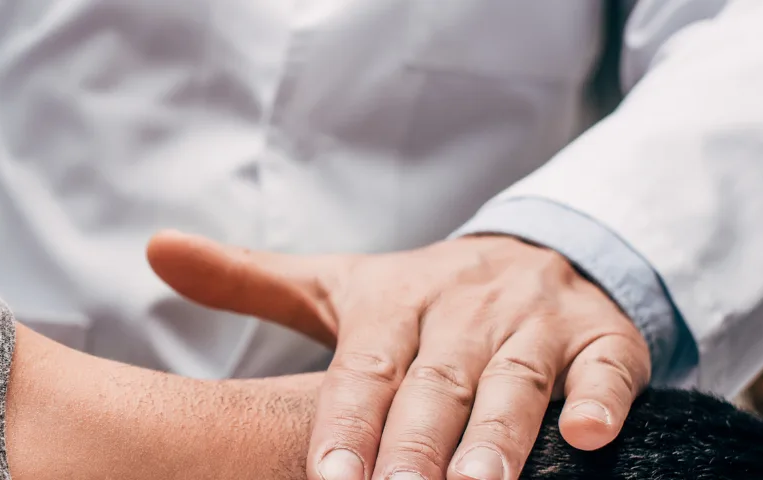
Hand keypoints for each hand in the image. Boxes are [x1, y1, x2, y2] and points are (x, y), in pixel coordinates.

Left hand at [147, 232, 650, 479]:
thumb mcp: (338, 286)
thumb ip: (247, 280)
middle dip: (415, 445)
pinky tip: (589, 438)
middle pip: (435, 384)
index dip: (345, 425)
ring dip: (499, 438)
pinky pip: (607, 369)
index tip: (329, 479)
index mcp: (396, 302)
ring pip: (515, 383)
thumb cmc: (424, 298)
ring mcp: (538, 321)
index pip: (364, 371)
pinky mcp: (605, 337)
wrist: (544, 250)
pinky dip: (602, 401)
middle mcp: (465, 309)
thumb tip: (154, 247)